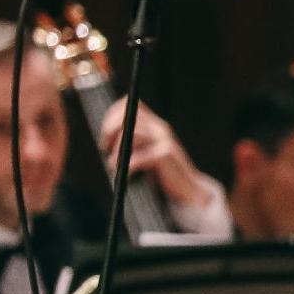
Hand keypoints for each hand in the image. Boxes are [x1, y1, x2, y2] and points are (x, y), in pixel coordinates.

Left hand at [98, 96, 218, 209]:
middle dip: (111, 129)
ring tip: (113, 163)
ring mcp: (164, 141)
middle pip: (130, 116)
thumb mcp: (148, 152)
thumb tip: (109, 139)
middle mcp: (161, 129)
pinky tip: (126, 172)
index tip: (106, 133)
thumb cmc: (165, 172)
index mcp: (156, 126)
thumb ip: (136, 142)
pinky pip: (139, 156)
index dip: (114, 115)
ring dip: (118, 149)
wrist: (188, 187)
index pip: (133, 106)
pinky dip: (128, 164)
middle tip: (105, 146)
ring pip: (133, 134)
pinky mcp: (165, 155)